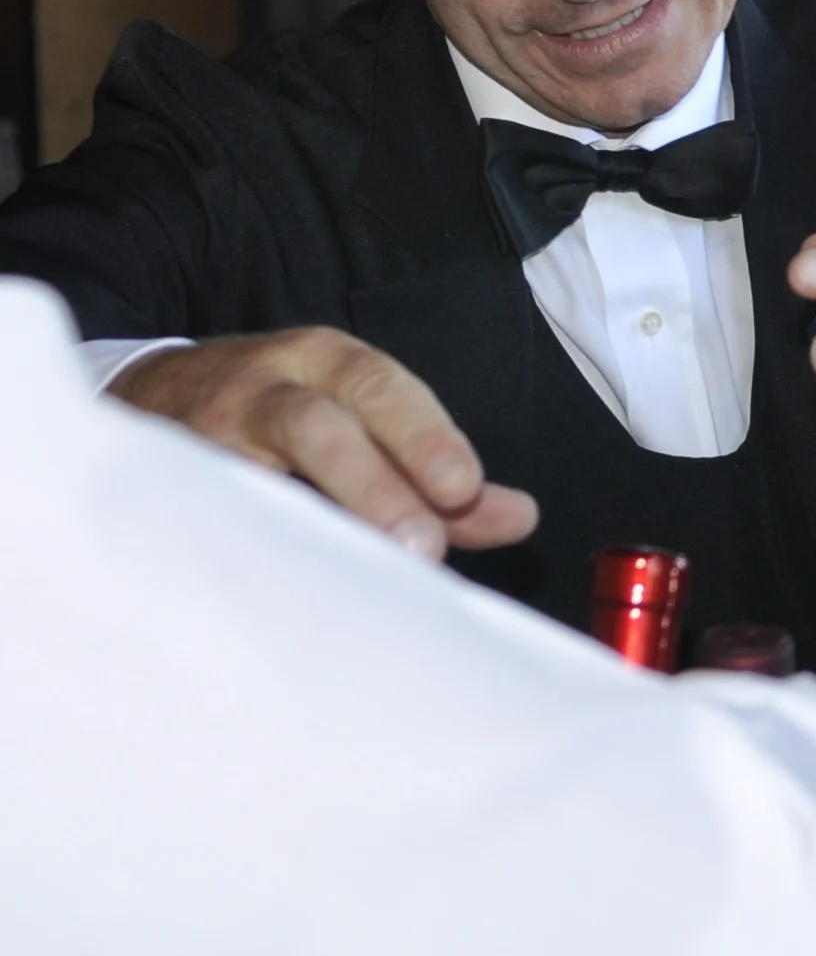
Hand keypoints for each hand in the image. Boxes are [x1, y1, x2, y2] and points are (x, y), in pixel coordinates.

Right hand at [108, 329, 538, 559]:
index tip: (463, 490)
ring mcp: (206, 438)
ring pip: (257, 475)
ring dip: (314, 526)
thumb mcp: (364, 420)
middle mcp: (265, 389)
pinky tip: (290, 592)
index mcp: (326, 363)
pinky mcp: (170, 485)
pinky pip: (213, 519)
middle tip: (423, 545)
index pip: (380, 388)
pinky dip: (252, 553)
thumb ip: (439, 476)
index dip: (424, 437)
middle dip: (375, 485)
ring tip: (362, 575)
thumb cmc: (288, 417)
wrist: (155, 395)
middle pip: (319, 426)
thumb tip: (518, 518)